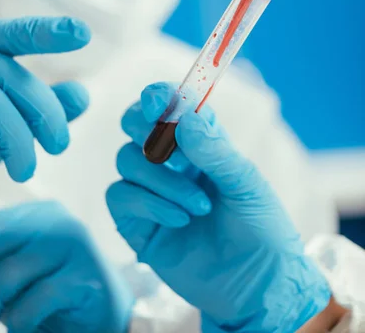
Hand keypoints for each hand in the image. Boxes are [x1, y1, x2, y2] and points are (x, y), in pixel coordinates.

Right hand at [0, 16, 89, 187]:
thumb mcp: (4, 125)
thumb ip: (39, 109)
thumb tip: (81, 94)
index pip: (11, 34)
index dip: (45, 32)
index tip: (83, 33)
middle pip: (9, 75)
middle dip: (44, 112)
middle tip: (59, 146)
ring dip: (17, 141)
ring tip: (26, 171)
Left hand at [0, 201, 133, 332]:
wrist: (106, 316)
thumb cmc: (51, 297)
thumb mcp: (16, 274)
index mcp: (36, 213)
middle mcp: (57, 221)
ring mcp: (74, 246)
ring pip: (8, 271)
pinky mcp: (86, 277)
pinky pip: (37, 298)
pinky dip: (18, 321)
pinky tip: (19, 328)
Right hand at [107, 82, 330, 332]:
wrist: (259, 286)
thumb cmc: (260, 228)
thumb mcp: (246, 183)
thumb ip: (215, 150)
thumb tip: (185, 119)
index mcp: (200, 142)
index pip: (170, 105)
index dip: (159, 95)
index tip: (158, 101)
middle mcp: (171, 161)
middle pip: (134, 124)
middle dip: (143, 128)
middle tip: (170, 150)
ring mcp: (151, 191)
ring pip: (127, 160)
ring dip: (163, 180)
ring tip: (199, 206)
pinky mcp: (137, 223)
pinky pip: (121, 197)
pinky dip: (149, 204)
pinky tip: (180, 220)